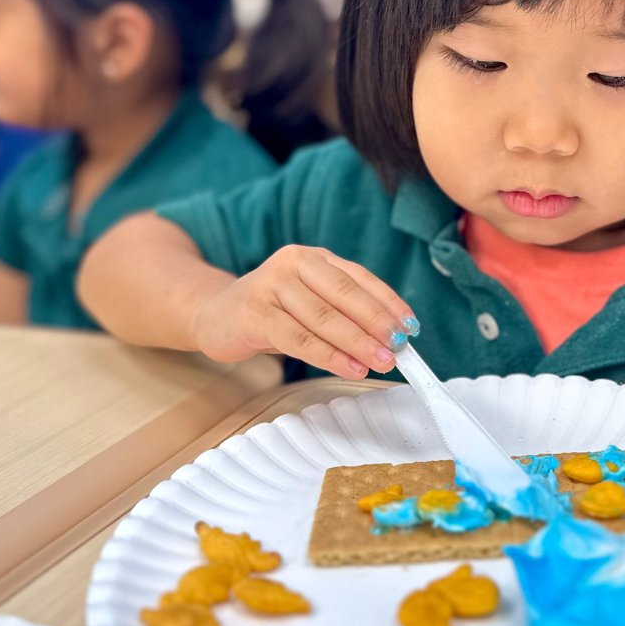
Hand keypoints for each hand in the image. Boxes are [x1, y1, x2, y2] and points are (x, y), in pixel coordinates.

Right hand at [190, 245, 416, 378]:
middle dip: (377, 324)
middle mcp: (294, 263)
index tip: (410, 326)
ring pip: (324, 317)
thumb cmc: (272, 312)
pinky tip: (350, 368)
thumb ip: (344, 312)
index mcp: (314, 257)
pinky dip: (328, 355)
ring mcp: (271, 285)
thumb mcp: (310, 302)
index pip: (360, 278)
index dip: (388, 302)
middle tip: (399, 348)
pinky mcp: (255, 312)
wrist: (214, 314)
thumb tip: (391, 338)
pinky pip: (299, 338)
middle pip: (345, 295)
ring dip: (357, 342)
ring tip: (381, 361)